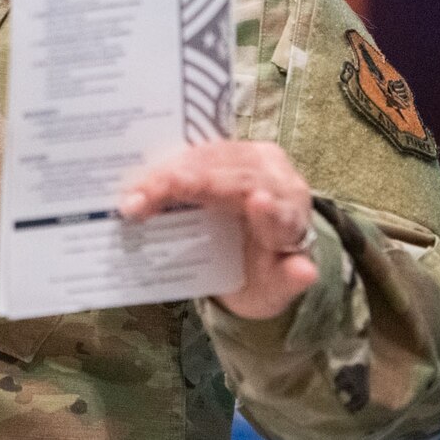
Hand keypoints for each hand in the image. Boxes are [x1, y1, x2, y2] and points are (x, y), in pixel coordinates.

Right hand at [120, 139, 317, 319]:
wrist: (253, 255)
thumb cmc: (262, 276)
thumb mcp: (274, 290)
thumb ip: (288, 281)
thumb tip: (304, 272)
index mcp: (293, 217)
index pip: (276, 211)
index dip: (264, 208)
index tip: (255, 202)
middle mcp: (279, 181)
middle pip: (233, 177)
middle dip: (185, 184)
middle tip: (139, 202)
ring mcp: (254, 160)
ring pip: (212, 156)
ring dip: (169, 171)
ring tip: (134, 190)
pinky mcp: (230, 151)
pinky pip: (199, 149)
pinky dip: (169, 161)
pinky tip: (145, 171)